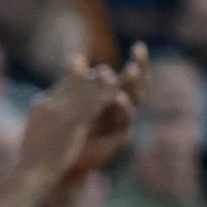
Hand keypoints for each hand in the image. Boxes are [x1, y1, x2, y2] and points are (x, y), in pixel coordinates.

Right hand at [17, 67, 121, 185]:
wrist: (31, 172)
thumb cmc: (32, 157)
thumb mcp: (35, 132)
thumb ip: (44, 120)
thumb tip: (45, 116)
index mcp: (39, 106)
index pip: (60, 88)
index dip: (76, 81)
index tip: (89, 78)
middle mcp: (49, 105)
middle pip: (71, 86)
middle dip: (88, 78)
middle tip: (104, 72)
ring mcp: (60, 113)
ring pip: (83, 93)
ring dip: (98, 83)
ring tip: (113, 77)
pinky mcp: (72, 123)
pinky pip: (90, 106)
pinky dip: (103, 97)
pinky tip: (115, 94)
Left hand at [66, 43, 147, 178]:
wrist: (63, 162)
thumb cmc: (69, 128)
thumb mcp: (72, 102)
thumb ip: (78, 82)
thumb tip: (76, 56)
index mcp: (111, 96)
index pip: (130, 76)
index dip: (138, 62)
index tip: (140, 45)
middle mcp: (119, 107)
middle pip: (136, 86)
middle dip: (141, 69)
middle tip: (143, 53)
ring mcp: (119, 121)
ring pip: (132, 100)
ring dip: (132, 85)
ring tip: (132, 70)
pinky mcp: (116, 134)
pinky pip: (122, 119)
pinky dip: (121, 107)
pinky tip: (118, 96)